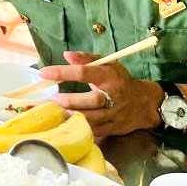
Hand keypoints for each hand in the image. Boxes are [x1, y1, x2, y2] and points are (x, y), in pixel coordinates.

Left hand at [41, 50, 163, 137]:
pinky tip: (64, 122)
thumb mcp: (107, 64)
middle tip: (51, 98)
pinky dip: (77, 127)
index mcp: (109, 77)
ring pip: (90, 118)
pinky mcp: (111, 128)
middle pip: (90, 100)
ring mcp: (113, 115)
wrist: (143, 104)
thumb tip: (66, 55)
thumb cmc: (120, 80)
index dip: (63, 72)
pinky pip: (92, 130)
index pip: (84, 73)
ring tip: (53, 111)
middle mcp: (112, 97)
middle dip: (69, 100)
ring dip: (70, 115)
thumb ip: (86, 59)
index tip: (43, 72)